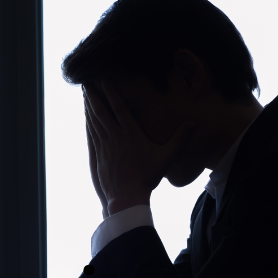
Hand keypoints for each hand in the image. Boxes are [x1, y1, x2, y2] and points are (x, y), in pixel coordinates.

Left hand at [83, 80, 194, 215]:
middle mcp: (115, 138)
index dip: (111, 93)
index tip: (104, 80)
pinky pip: (92, 135)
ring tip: (84, 94)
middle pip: (101, 112)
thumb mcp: (166, 158)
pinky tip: (86, 116)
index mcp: (131, 135)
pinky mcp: (99, 156)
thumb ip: (179, 140)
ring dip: (88, 106)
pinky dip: (88, 122)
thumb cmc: (147, 178)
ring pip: (94, 122)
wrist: (127, 198)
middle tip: (86, 82)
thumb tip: (193, 124)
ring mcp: (105, 147)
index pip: (119, 109)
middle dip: (94, 95)